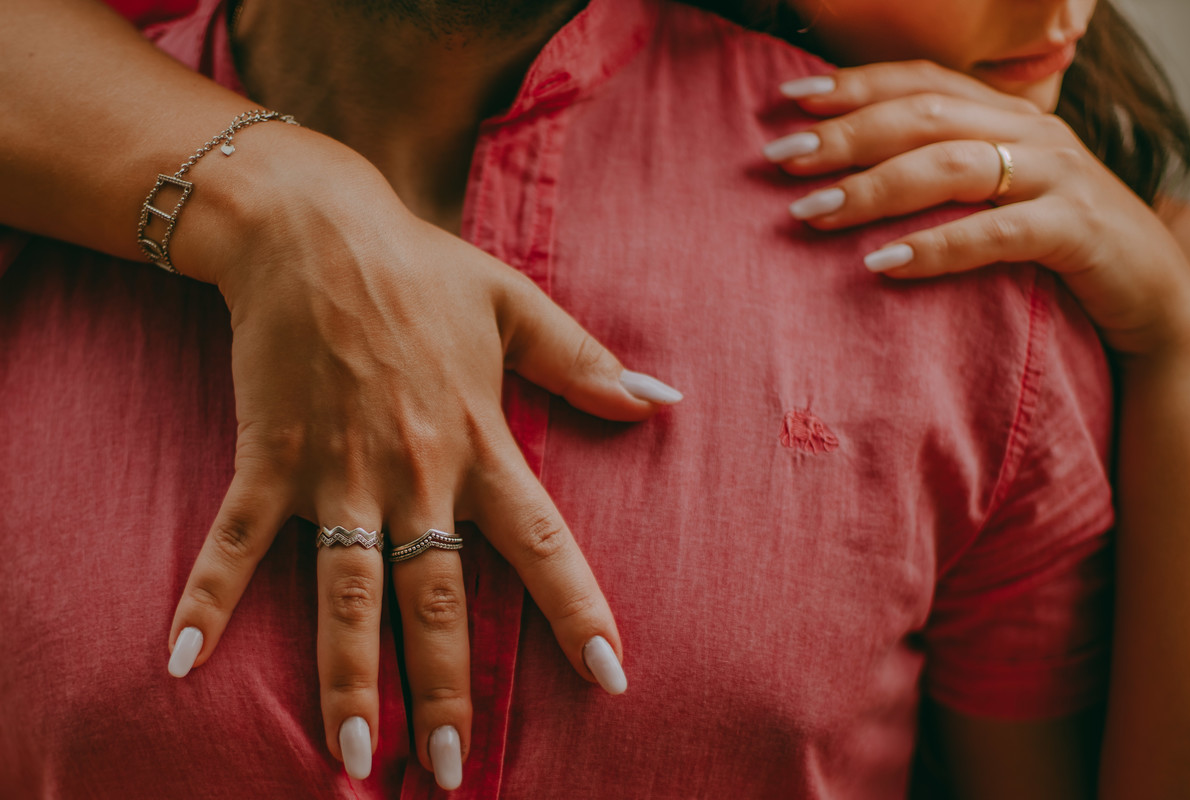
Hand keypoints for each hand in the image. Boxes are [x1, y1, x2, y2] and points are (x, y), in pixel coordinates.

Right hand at [164, 133, 678, 785]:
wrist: (312, 230)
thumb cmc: (420, 268)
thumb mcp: (516, 304)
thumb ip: (585, 362)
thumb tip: (664, 400)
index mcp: (478, 441)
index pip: (541, 542)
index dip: (577, 610)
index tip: (609, 677)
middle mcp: (414, 472)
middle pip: (437, 599)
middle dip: (447, 687)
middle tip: (450, 774)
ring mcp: (337, 472)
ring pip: (347, 594)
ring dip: (348, 678)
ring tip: (352, 760)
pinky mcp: (271, 460)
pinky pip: (237, 542)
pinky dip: (209, 599)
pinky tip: (179, 662)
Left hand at [763, 60, 1189, 355]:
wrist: (1153, 295)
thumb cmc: (1055, 243)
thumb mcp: (998, 194)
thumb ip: (942, 172)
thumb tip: (845, 177)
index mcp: (1006, 115)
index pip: (922, 82)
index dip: (855, 84)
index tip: (789, 98)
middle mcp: (1031, 132)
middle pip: (926, 116)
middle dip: (847, 134)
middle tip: (783, 159)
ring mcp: (1058, 176)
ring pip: (954, 165)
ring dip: (875, 187)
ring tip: (813, 212)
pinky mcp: (1077, 229)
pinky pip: (998, 233)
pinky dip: (937, 246)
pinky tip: (884, 265)